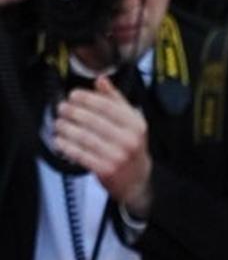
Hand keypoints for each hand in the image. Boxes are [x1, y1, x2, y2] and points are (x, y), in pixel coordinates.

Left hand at [53, 76, 153, 217]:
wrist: (137, 179)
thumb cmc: (132, 148)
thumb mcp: (131, 122)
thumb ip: (116, 100)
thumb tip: (101, 80)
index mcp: (136, 124)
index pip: (108, 106)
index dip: (87, 99)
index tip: (74, 95)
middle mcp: (129, 139)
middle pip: (94, 121)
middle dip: (73, 112)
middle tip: (62, 108)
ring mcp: (117, 155)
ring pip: (85, 137)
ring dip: (67, 129)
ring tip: (59, 123)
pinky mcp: (106, 169)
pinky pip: (81, 155)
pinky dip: (67, 146)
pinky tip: (60, 140)